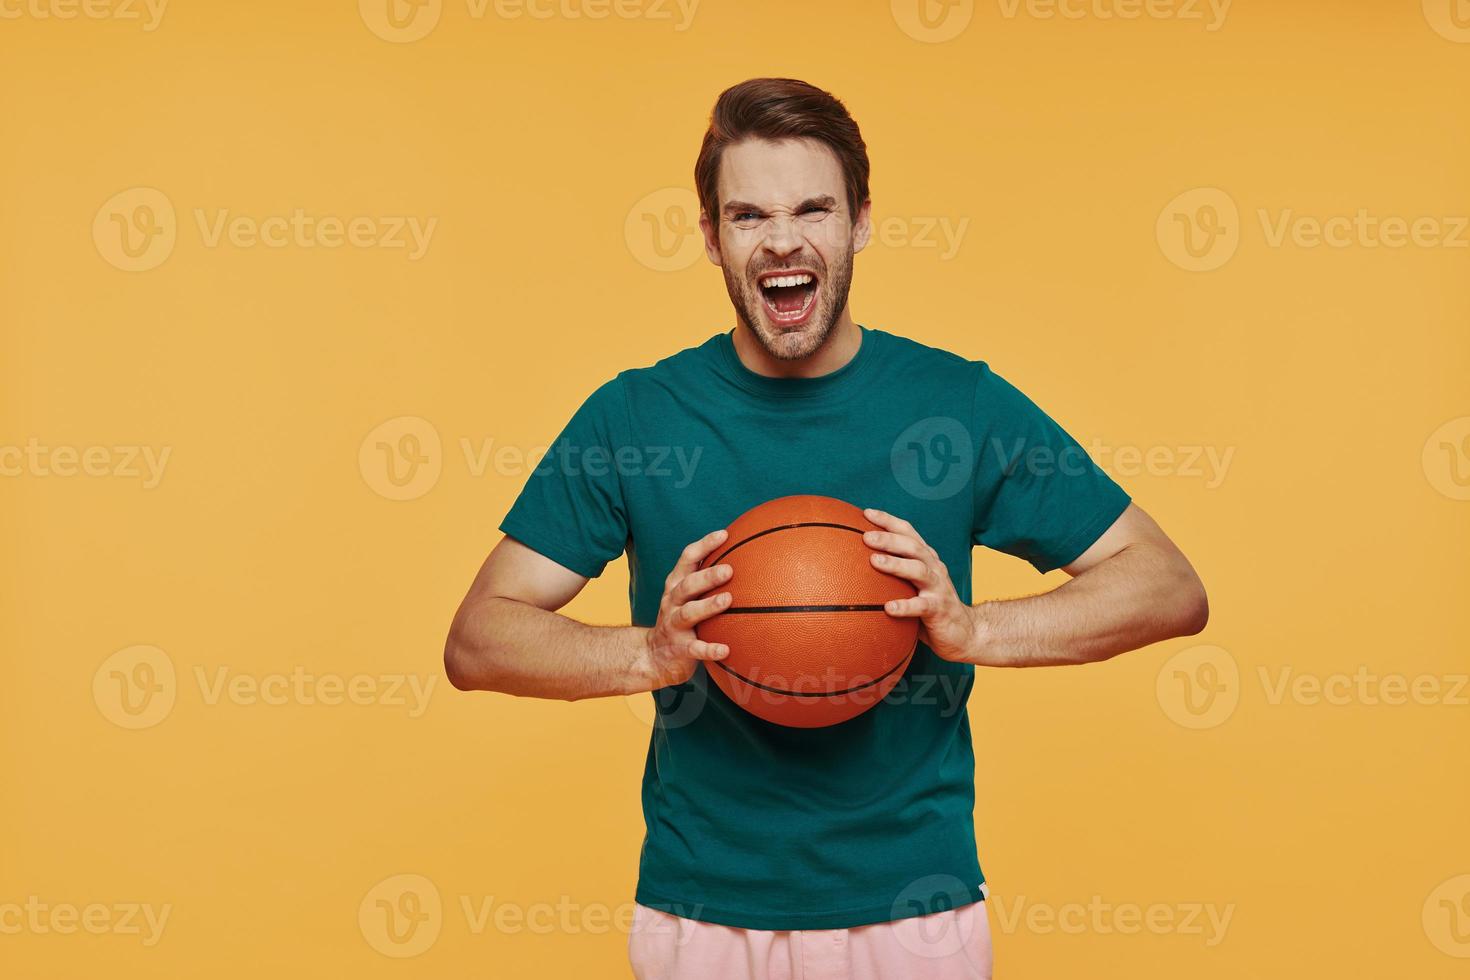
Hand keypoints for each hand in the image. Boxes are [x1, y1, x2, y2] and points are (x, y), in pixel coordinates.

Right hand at [637, 528, 734, 689]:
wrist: (653, 656)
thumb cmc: (681, 619)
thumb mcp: (688, 597)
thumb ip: (708, 580)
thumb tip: (748, 557)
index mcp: (676, 585)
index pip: (687, 559)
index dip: (704, 546)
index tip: (725, 534)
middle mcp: (672, 602)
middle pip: (688, 584)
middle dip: (707, 576)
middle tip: (729, 570)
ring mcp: (673, 625)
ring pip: (689, 613)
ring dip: (708, 606)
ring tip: (728, 600)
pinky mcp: (678, 649)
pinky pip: (694, 649)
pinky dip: (709, 649)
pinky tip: (726, 650)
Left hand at [862, 507, 978, 663]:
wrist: (965, 632)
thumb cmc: (931, 607)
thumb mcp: (914, 585)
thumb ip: (894, 574)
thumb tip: (854, 566)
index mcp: (926, 559)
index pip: (908, 533)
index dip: (889, 521)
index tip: (866, 513)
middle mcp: (934, 568)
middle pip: (912, 547)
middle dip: (889, 539)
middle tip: (866, 537)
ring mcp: (938, 588)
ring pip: (918, 571)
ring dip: (896, 564)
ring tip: (874, 561)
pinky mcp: (940, 609)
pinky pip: (921, 606)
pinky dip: (905, 606)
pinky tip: (888, 608)